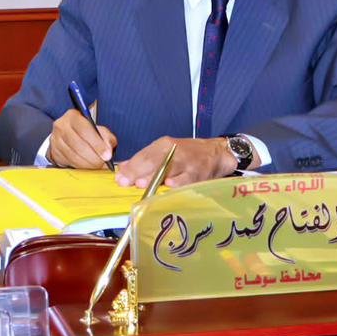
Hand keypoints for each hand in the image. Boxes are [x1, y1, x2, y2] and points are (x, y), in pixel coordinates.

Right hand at [48, 108, 117, 168]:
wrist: (67, 134)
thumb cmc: (84, 131)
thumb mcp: (97, 129)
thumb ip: (106, 137)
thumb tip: (108, 149)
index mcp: (73, 116)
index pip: (85, 131)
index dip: (98, 145)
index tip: (107, 155)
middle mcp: (61, 126)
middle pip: (79, 145)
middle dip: (94, 157)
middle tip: (103, 163)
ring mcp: (56, 140)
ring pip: (74, 156)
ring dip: (88, 164)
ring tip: (97, 165)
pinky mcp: (54, 152)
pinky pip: (69, 162)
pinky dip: (81, 166)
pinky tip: (87, 165)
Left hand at [114, 137, 237, 187]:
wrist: (216, 153)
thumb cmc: (186, 154)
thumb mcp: (164, 151)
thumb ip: (143, 161)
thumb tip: (122, 171)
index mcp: (164, 145)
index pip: (145, 156)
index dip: (132, 168)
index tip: (120, 179)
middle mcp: (175, 153)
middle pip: (155, 162)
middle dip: (140, 173)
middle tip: (127, 183)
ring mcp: (188, 165)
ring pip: (170, 172)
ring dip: (156, 180)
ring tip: (143, 187)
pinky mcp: (199, 176)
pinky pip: (186, 183)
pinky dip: (177, 187)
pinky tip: (169, 190)